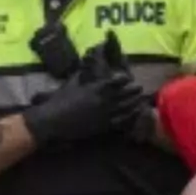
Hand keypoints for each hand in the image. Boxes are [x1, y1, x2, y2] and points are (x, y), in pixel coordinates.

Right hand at [21, 70, 142, 148]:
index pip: (115, 82)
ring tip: (140, 100)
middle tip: (140, 88)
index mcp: (95, 88)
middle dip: (133, 91)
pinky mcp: (103, 126)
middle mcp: (103, 100)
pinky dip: (129, 117)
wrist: (54, 121)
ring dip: (134, 103)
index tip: (127, 78)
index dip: (123, 79)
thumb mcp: (70, 84)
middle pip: (124, 94)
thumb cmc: (59, 101)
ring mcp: (104, 114)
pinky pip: (120, 121)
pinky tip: (133, 115)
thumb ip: (80, 76)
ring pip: (125, 107)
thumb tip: (85, 68)